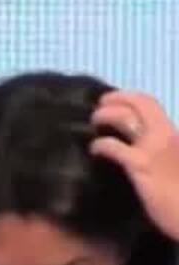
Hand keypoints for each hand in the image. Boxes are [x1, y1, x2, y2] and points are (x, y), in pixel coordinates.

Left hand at [90, 91, 178, 241]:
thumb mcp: (175, 167)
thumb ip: (163, 156)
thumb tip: (143, 157)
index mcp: (176, 135)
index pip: (153, 107)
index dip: (132, 100)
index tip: (117, 103)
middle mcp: (168, 135)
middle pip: (142, 102)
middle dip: (118, 97)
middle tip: (102, 103)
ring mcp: (155, 148)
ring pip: (126, 116)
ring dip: (106, 114)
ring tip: (94, 120)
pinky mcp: (141, 165)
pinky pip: (114, 146)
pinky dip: (100, 144)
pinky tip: (94, 149)